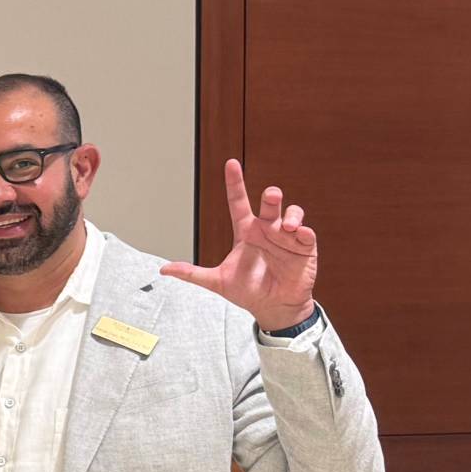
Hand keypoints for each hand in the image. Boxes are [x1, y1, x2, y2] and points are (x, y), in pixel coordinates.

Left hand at [160, 159, 316, 331]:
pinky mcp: (304, 248)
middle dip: (271, 196)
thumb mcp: (218, 281)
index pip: (238, 202)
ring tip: (288, 225)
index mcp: (246, 232)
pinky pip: (307, 234)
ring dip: (291, 214)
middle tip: (271, 196)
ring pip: (291, 213)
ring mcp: (287, 237)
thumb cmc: (248, 290)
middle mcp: (266, 230)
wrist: (274, 307)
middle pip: (269, 204)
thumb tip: (164, 270)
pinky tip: (299, 233)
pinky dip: (304, 231)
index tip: (230, 164)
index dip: (234, 184)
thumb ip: (192, 274)